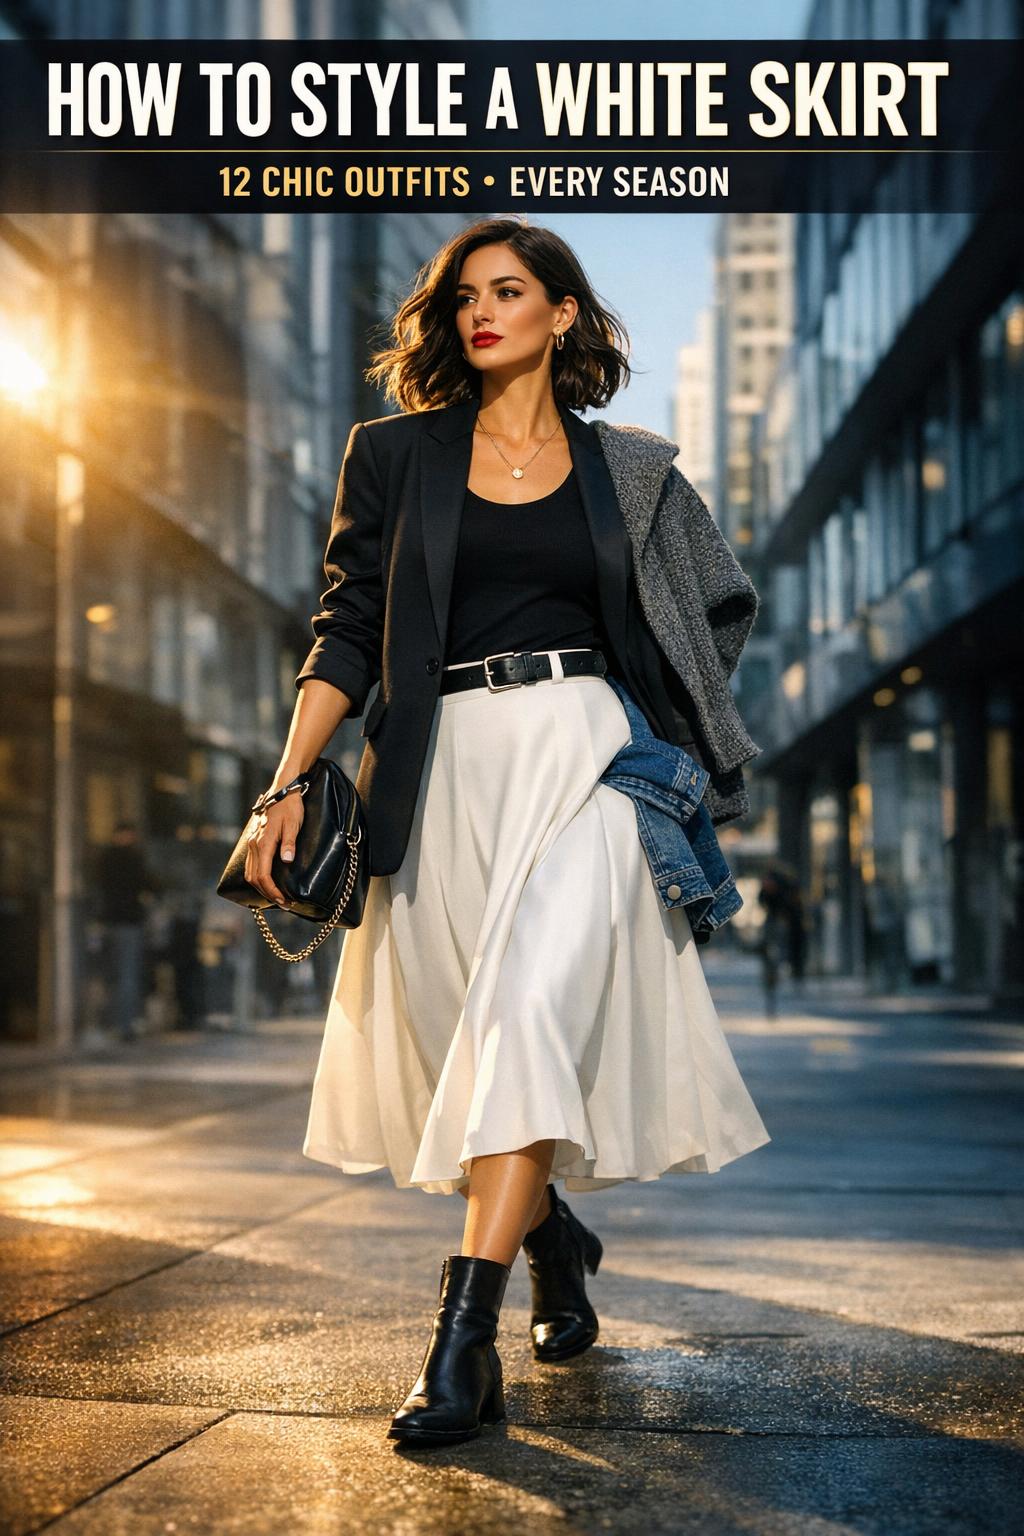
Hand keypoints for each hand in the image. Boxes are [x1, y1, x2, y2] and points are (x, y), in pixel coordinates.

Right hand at [243, 792, 304, 908]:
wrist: (283, 791)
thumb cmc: (291, 807)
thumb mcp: (294, 824)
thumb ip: (289, 843)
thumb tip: (286, 860)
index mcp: (263, 843)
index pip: (263, 875)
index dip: (272, 890)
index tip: (283, 900)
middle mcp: (254, 844)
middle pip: (254, 877)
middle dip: (266, 893)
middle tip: (283, 903)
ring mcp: (252, 842)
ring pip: (250, 872)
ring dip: (260, 887)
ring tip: (275, 896)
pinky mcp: (254, 841)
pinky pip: (251, 864)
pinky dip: (257, 877)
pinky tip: (266, 881)